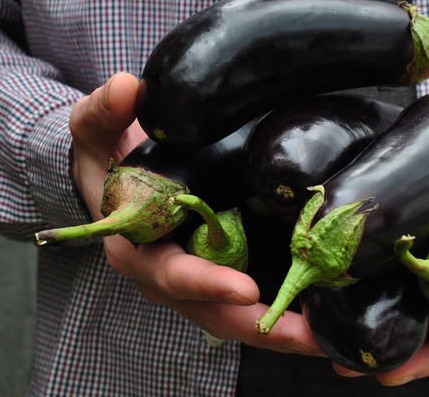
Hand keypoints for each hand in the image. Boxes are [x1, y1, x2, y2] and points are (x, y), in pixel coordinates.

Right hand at [69, 73, 320, 354]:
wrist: (116, 170)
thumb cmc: (108, 154)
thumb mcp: (96, 130)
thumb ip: (103, 112)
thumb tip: (126, 88)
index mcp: (137, 250)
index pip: (172, 274)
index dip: (206, 283)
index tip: (246, 289)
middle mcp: (169, 276)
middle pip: (214, 313)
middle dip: (261, 328)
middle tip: (309, 336)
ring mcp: (199, 279)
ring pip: (239, 318)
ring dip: (284, 331)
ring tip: (331, 340)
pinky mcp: (223, 270)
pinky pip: (254, 303)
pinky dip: (289, 311)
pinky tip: (328, 315)